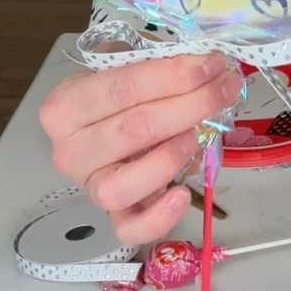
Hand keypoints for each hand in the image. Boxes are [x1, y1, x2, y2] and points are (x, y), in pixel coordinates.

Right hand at [39, 53, 242, 243]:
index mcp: (66, 106)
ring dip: (170, 157)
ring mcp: (89, 186)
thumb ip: (155, 62)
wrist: (100, 125)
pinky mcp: (110, 215)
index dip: (175, 75)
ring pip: (123, 184)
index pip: (124, 86)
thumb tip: (207, 61)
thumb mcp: (123, 67)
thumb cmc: (115, 95)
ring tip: (198, 136)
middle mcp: (70, 150)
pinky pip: (129, 228)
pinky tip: (182, 194)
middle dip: (190, 105)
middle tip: (225, 88)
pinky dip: (159, 217)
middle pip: (134, 129)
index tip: (213, 64)